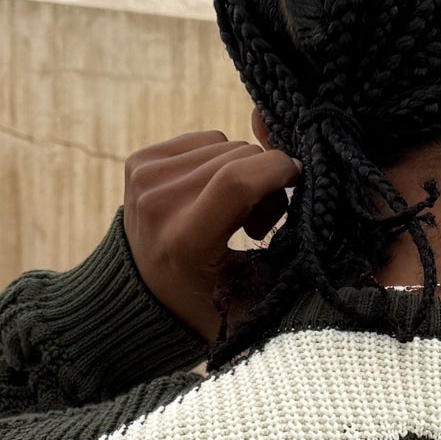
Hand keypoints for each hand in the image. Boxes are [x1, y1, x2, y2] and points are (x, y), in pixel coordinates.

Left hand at [123, 131, 299, 340]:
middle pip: (238, 157)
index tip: (297, 179)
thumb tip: (301, 168)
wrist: (146, 296)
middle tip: (256, 223)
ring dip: (242, 170)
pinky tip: (210, 193)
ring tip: (231, 212)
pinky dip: (219, 159)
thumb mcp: (254, 292)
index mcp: (186, 242)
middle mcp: (159, 205)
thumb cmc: (211, 300)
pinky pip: (205, 139)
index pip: (237, 181)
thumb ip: (286, 247)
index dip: (277, 169)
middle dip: (264, 179)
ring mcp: (145, 179)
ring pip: (225, 142)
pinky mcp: (139, 162)